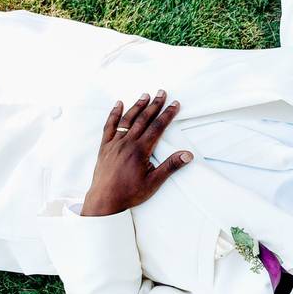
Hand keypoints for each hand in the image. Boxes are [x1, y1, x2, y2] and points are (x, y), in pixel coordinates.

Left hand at [81, 91, 192, 216]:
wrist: (104, 201)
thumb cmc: (129, 193)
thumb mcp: (154, 182)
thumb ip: (170, 166)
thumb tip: (187, 155)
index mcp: (140, 150)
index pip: (157, 127)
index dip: (167, 114)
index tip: (175, 104)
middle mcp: (126, 143)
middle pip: (143, 119)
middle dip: (154, 105)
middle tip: (162, 92)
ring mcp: (114, 144)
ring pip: (127, 120)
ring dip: (137, 106)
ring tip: (145, 95)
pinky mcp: (104, 147)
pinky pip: (109, 127)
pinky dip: (114, 114)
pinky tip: (118, 105)